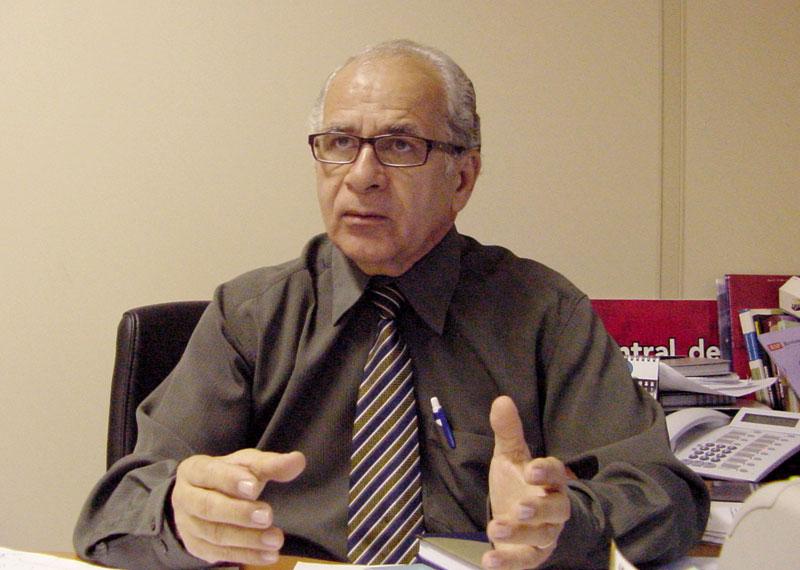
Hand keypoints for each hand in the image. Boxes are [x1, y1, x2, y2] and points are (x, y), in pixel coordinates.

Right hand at [171, 448, 305, 565]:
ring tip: (276, 539)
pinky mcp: (196, 547)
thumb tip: (297, 460)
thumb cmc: (228, 475)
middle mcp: (185, 498)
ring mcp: (187, 525)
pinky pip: (219, 554)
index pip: (210, 473)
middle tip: (267, 516)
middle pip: (209, 507)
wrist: (201, 497)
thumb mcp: (246, 464)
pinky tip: (269, 555)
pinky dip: (246, 556)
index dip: (231, 480)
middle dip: (239, 513)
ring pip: (215, 534)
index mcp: (194, 470)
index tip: (255, 486)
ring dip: (247, 539)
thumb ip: (269, 463)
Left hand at [483, 396, 570, 569]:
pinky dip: (508, 564)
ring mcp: (545, 535)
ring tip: (494, 528)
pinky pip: (525, 562)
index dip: (546, 472)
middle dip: (540, 508)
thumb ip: (508, 432)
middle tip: (520, 507)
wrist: (517, 519)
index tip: (531, 469)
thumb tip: (502, 400)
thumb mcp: (510, 457)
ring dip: (519, 534)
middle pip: (557, 510)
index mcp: (550, 481)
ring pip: (541, 537)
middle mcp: (554, 509)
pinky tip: (488, 562)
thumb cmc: (517, 484)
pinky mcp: (532, 556)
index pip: (556, 474)